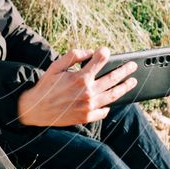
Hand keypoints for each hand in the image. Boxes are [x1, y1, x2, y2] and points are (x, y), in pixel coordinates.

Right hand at [17, 47, 136, 126]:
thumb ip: (73, 56)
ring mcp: (89, 106)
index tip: (107, 51)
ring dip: (125, 87)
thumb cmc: (46, 86)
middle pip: (113, 79)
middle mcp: (87, 92)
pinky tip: (111, 102)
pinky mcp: (87, 117)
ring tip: (132, 82)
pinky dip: (108, 106)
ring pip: (113, 95)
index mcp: (80, 78)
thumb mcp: (56, 67)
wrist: (36, 109)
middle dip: (125, 70)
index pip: (100, 61)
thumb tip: (90, 52)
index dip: (104, 54)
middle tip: (133, 66)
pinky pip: (103, 111)